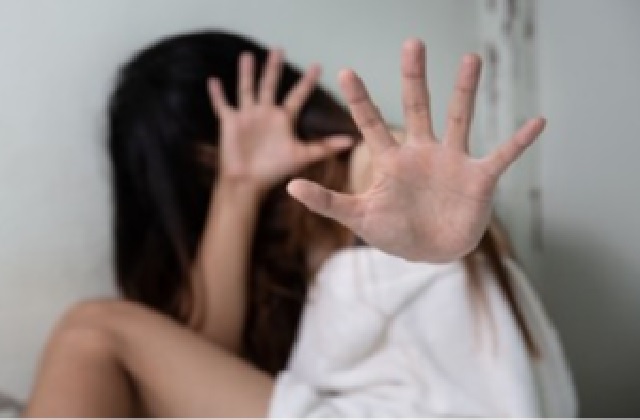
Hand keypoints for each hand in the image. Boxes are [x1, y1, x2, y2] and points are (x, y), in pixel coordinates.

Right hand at [207, 49, 352, 195]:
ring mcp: (247, 116)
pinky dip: (217, 94)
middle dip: (274, 68)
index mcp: (283, 119)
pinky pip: (222, 105)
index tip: (318, 65)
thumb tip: (351, 141)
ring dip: (246, 74)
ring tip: (248, 56)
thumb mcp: (302, 155)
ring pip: (247, 89)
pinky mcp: (229, 122)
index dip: (307, 82)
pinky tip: (213, 80)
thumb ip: (324, 147)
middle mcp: (265, 114)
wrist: (248, 182)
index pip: (297, 95)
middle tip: (279, 49)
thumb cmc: (274, 170)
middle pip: (270, 85)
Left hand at [287, 39, 544, 261]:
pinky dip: (519, 141)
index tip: (345, 71)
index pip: (372, 124)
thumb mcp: (359, 218)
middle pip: (416, 107)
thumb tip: (290, 187)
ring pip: (458, 118)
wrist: (431, 252)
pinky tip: (538, 121)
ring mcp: (452, 161)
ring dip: (465, 91)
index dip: (360, 100)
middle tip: (412, 43)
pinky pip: (503, 155)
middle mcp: (422, 151)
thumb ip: (328, 202)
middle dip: (413, 77)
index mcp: (391, 160)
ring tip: (471, 59)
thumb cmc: (394, 233)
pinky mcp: (479, 178)